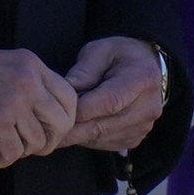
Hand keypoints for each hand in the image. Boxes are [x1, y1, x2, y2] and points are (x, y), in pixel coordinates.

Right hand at [0, 49, 78, 167]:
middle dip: (48, 141)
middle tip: (31, 147)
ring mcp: (12, 102)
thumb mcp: (3, 64)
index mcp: (31, 65)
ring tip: (1, 149)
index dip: (63, 120)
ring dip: (21, 151)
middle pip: (60, 122)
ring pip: (37, 141)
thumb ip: (29, 81)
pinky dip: (3, 160)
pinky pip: (14, 153)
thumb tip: (49, 112)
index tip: (49, 130)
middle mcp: (27, 82)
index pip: (69, 97)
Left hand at [59, 37, 165, 153]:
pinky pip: (105, 144)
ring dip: (77, 136)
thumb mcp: (100, 50)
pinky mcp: (135, 138)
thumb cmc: (119, 56)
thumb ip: (84, 70)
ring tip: (55, 129)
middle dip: (72, 129)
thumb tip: (66, 90)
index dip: (80, 110)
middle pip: (104, 125)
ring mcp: (143, 126)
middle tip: (45, 129)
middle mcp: (148, 107)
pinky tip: (74, 130)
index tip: (55, 110)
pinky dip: (87, 139)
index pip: (108, 102)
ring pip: (102, 138)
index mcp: (141, 79)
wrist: (145, 68)